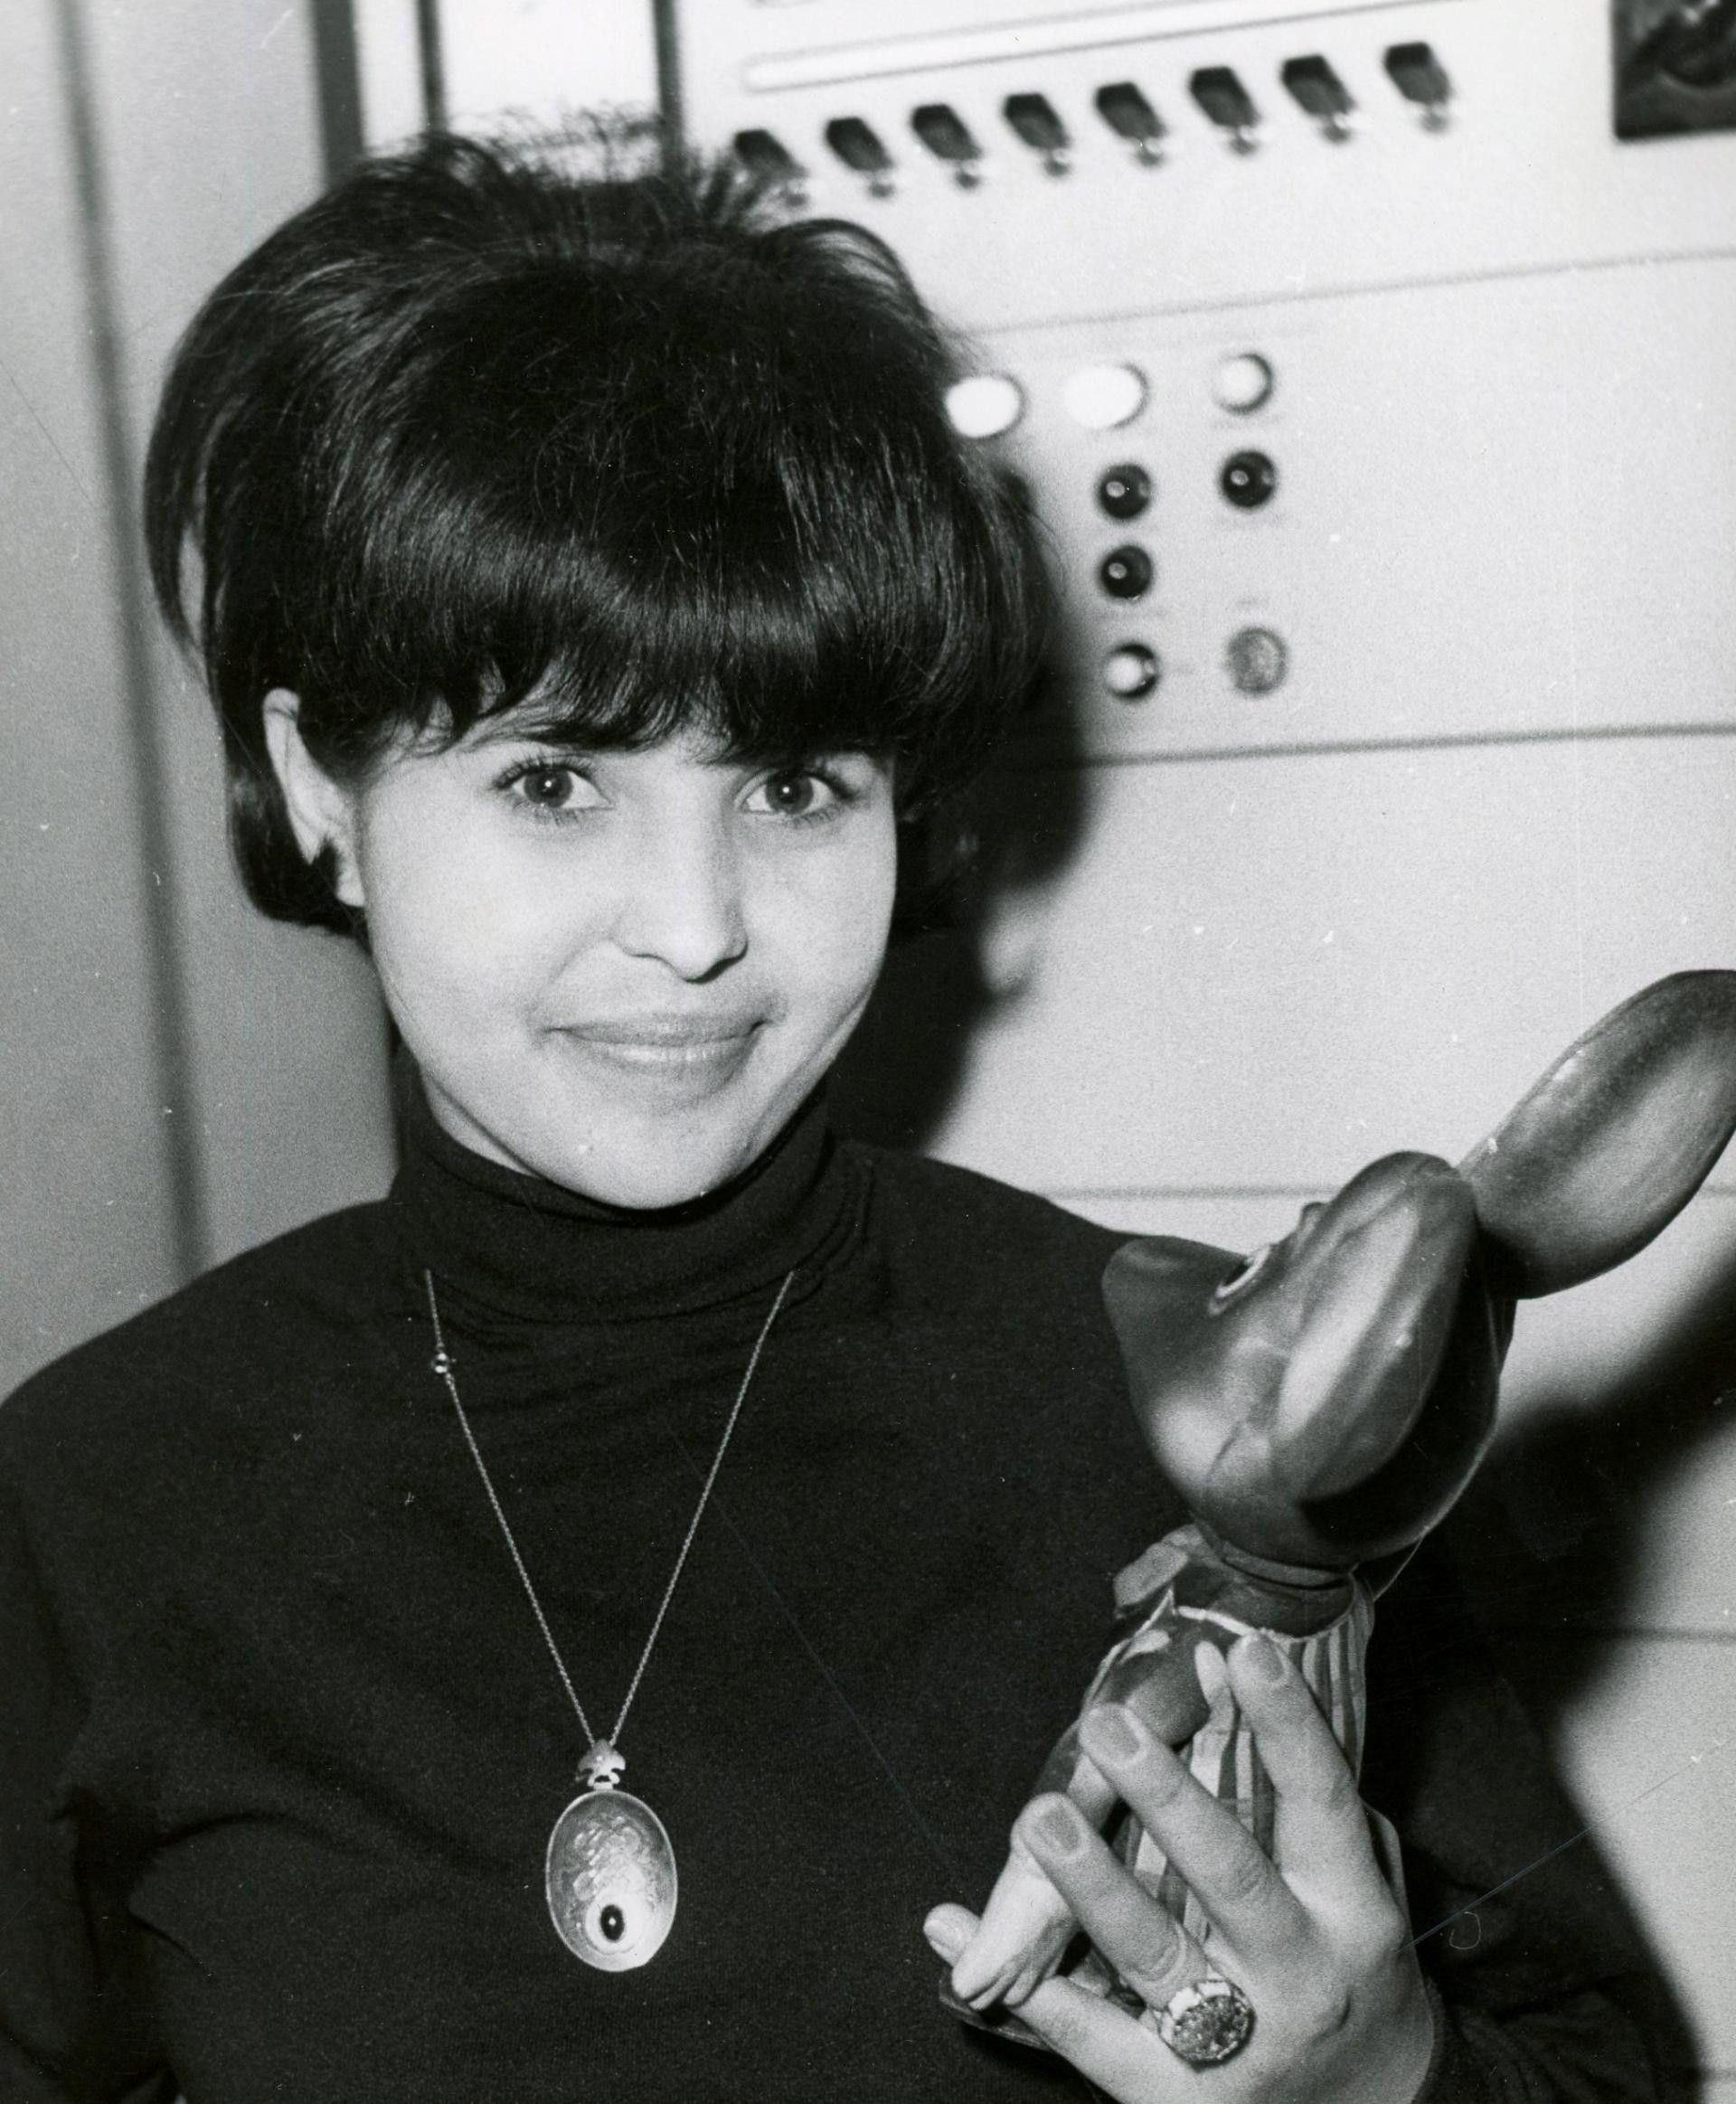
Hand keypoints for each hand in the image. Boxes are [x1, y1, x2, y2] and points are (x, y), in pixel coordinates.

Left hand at [925, 1634, 1435, 2103]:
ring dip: (1089, 1883)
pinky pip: (1090, 2037)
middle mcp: (1298, 1976)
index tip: (1241, 1649)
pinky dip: (1023, 1982)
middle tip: (1107, 1722)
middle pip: (1228, 1878)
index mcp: (1352, 1915)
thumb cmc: (1356, 1977)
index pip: (1320, 1805)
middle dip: (1166, 1799)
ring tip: (1039, 1816)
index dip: (1287, 1726)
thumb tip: (1243, 1685)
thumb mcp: (1366, 1895)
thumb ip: (1317, 1812)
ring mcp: (1238, 2044)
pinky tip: (953, 1926)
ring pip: (1152, 1954)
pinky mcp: (1175, 2098)